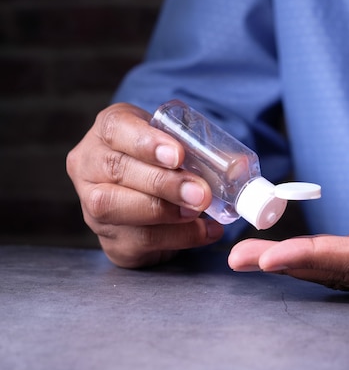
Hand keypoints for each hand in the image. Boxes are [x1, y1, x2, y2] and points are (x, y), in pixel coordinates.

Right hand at [66, 103, 222, 267]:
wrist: (148, 197)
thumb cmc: (163, 162)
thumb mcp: (173, 142)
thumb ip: (193, 147)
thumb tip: (235, 166)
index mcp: (108, 133)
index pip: (116, 129)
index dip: (146, 142)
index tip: (178, 155)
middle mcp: (90, 166)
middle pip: (117, 170)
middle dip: (163, 183)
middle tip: (200, 192)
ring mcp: (93, 207)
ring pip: (116, 208)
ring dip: (166, 212)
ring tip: (199, 212)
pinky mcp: (112, 240)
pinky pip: (139, 240)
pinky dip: (179, 237)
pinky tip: (205, 231)